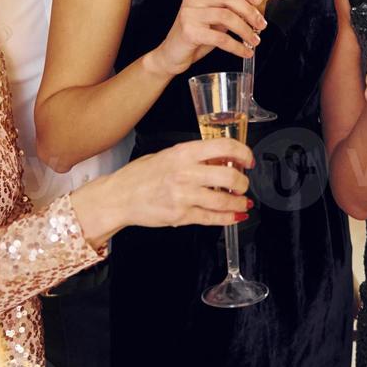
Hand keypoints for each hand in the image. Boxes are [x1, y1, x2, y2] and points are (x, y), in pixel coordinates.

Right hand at [71, 138, 255, 247]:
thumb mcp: (168, 155)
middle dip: (243, 182)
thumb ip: (194, 157)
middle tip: (243, 184)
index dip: (243, 153)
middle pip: (229, 177)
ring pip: (224, 201)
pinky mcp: (181, 216)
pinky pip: (212, 218)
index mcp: (183, 153)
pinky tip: (235, 215)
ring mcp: (183, 196)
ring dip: (239, 202)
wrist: (118, 197)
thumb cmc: (140, 175)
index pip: (224, 147)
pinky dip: (228, 218)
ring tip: (243, 201)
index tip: (248, 160)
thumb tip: (222, 160)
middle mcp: (185, 173)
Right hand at [145, 0, 266, 77]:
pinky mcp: (189, 32)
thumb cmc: (196, 34)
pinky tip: (244, 51)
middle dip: (250, 12)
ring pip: (226, 17)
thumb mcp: (214, 18)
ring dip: (245, 30)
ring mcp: (189, 13)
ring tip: (254, 40)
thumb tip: (255, 12)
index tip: (258, 1)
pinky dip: (237, 46)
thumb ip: (230, 10)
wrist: (172, 54)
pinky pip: (220, 38)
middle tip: (261, 24)